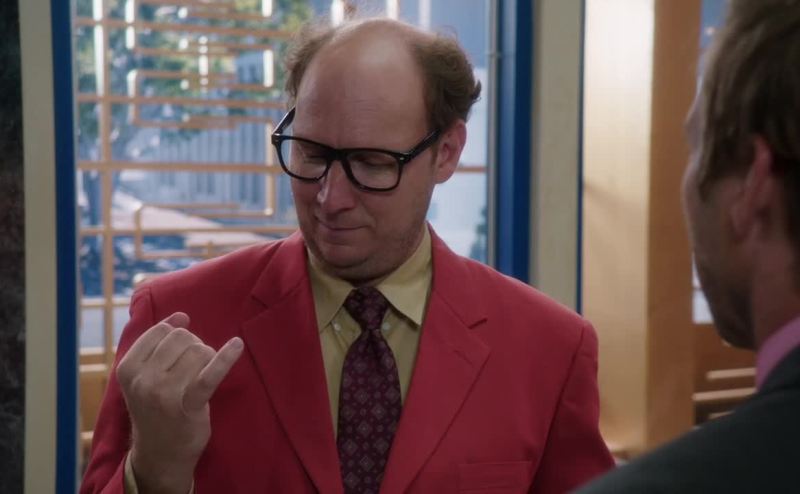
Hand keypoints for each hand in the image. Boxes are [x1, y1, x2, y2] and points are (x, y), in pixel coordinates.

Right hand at [116, 312, 243, 493]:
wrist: (160, 453)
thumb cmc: (155, 409)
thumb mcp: (144, 376)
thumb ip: (157, 344)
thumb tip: (181, 316)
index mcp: (128, 368)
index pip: (162, 331)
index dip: (177, 335)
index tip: (181, 351)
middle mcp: (144, 379)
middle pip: (182, 338)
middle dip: (194, 346)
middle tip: (192, 369)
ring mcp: (165, 393)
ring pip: (199, 351)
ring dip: (207, 358)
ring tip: (200, 377)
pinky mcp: (190, 404)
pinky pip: (211, 373)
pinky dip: (227, 357)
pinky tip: (237, 345)